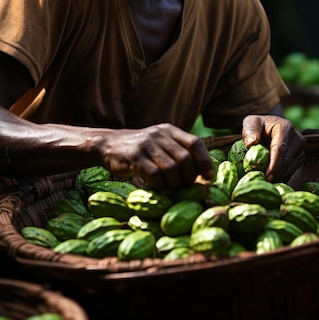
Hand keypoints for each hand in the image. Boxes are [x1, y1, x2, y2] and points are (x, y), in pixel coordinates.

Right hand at [100, 123, 214, 190]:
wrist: (109, 144)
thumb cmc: (141, 150)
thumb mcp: (160, 143)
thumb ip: (178, 152)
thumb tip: (204, 173)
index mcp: (169, 130)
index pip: (195, 143)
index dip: (205, 161)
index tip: (209, 177)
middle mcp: (159, 135)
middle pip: (185, 159)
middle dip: (189, 177)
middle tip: (184, 186)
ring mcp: (146, 145)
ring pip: (171, 168)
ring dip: (174, 184)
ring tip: (171, 188)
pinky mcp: (134, 157)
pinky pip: (155, 174)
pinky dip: (160, 185)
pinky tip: (157, 187)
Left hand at [241, 114, 304, 183]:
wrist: (270, 128)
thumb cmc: (258, 126)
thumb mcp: (251, 122)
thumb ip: (250, 130)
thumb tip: (251, 143)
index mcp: (286, 128)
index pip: (280, 149)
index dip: (274, 164)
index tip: (266, 176)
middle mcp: (298, 140)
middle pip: (286, 162)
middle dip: (273, 174)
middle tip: (259, 182)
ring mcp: (300, 151)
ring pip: (289, 170)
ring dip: (275, 178)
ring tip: (261, 181)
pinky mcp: (299, 161)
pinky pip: (289, 174)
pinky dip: (278, 178)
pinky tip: (268, 181)